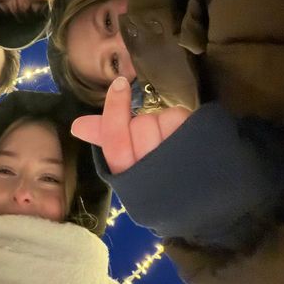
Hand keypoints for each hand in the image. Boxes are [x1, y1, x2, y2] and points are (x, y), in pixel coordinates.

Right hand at [71, 77, 191, 173]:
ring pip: (159, 120)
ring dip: (162, 123)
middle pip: (138, 126)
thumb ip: (104, 140)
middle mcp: (149, 175)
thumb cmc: (159, 178)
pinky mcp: (195, 153)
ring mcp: (175, 165)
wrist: (206, 199)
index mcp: (127, 178)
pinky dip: (180, 121)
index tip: (119, 84)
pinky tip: (185, 138)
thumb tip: (78, 125)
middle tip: (153, 138)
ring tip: (172, 142)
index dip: (114, 111)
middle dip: (143, 124)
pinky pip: (179, 119)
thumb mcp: (128, 166)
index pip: (115, 142)